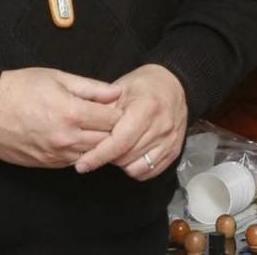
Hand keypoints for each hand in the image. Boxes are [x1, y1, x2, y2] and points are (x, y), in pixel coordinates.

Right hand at [0, 67, 122, 168]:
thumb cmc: (21, 87)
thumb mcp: (57, 77)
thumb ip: (91, 87)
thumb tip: (116, 92)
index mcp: (73, 113)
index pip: (113, 120)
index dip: (118, 112)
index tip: (116, 106)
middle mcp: (67, 138)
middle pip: (106, 141)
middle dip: (112, 130)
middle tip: (110, 118)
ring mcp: (57, 154)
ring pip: (92, 155)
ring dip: (97, 143)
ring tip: (93, 128)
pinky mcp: (47, 164)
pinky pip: (74, 161)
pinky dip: (80, 151)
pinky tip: (75, 138)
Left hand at [74, 64, 186, 180]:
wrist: (174, 85)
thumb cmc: (143, 84)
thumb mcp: (120, 87)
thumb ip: (104, 109)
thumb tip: (83, 130)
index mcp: (146, 108)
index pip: (120, 141)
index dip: (99, 155)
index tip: (82, 164)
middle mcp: (161, 127)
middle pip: (127, 156)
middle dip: (107, 158)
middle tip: (96, 151)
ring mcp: (170, 141)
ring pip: (137, 168)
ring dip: (121, 164)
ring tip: (114, 150)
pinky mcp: (175, 152)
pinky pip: (150, 172)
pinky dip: (135, 168)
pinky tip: (128, 156)